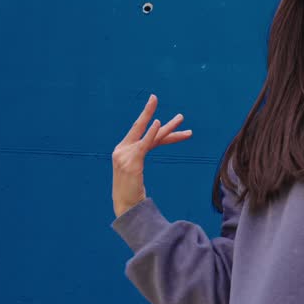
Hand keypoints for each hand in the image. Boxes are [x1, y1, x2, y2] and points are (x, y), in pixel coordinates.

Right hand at [111, 94, 191, 216]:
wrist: (125, 206)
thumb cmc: (131, 192)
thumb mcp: (136, 171)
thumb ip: (140, 157)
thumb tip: (147, 153)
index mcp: (123, 150)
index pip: (144, 136)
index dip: (156, 127)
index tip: (166, 118)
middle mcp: (122, 149)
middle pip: (141, 129)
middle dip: (148, 112)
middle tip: (154, 96)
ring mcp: (125, 155)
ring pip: (150, 136)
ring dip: (167, 127)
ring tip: (181, 117)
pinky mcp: (131, 161)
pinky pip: (144, 143)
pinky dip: (151, 132)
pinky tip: (158, 123)